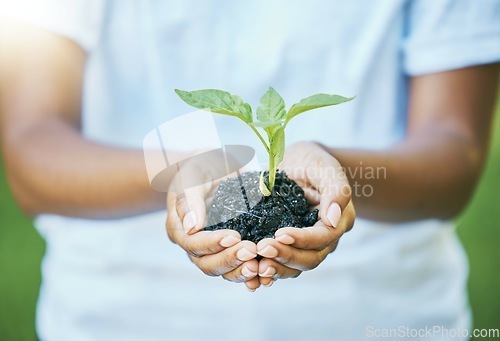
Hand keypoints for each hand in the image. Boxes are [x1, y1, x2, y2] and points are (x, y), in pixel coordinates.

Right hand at [166, 155, 260, 289]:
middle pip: (208, 263)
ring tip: (261, 267)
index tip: (234, 236)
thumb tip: (191, 227)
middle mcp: (194, 244)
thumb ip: (189, 199)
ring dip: (242, 271)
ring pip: (224, 271)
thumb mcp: (193, 175)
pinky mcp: (231, 250)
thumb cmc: (201, 167)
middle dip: (230, 260)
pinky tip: (267, 275)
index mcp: (179, 228)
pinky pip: (239, 268)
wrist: (216, 168)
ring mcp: (213, 250)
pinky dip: (252, 274)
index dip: (213, 243)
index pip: (193, 243)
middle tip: (252, 251)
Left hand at [256, 141, 354, 286]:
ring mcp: (307, 245)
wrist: (299, 164)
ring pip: (295, 267)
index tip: (280, 234)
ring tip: (255, 265)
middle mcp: (325, 238)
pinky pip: (281, 264)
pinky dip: (268, 270)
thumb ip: (335, 190)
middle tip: (261, 249)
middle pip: (309, 258)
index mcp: (339, 220)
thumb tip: (332, 219)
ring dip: (276, 268)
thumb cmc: (314, 162)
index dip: (302, 239)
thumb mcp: (326, 167)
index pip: (323, 238)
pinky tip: (252, 273)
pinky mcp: (289, 247)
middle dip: (286, 256)